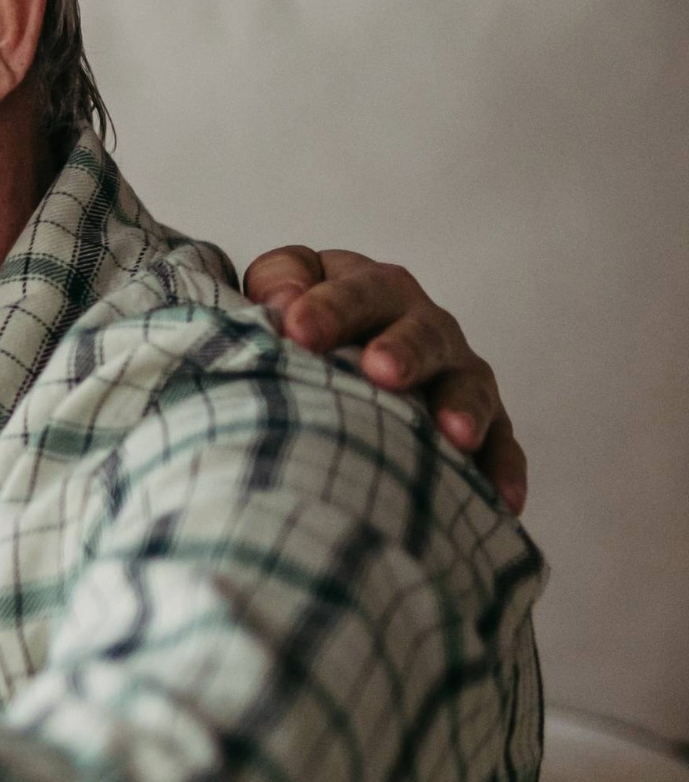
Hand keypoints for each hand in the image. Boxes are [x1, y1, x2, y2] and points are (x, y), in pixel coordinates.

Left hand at [242, 245, 526, 510]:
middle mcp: (423, 326)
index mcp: (373, 290)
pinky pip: (500, 446)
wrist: (329, 360)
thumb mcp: (279, 291)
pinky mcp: (480, 424)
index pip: (358, 289)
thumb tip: (282, 301)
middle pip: (423, 332)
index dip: (331, 307)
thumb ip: (278, 282)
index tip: (297, 331)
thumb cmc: (297, 325)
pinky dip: (501, 469)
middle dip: (405, 350)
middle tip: (382, 371)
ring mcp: (456, 374)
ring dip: (463, 408)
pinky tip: (502, 500)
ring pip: (469, 386)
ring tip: (455, 435)